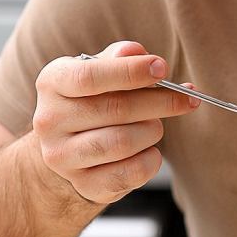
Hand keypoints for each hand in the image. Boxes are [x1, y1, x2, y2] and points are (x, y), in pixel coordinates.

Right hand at [33, 40, 197, 203]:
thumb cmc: (95, 100)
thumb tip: (136, 52)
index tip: (163, 68)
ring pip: (123, 143)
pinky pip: (130, 173)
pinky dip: (151, 160)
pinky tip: (151, 150)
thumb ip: (119, 59)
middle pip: (115, 109)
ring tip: (155, 124)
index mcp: (53, 83)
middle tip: (186, 98)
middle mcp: (50, 121)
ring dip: (152, 130)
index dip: (130, 71)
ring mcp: (62, 157)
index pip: (89, 76)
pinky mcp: (83, 185)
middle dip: (160, 102)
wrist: (69, 149)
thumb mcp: (101, 71)